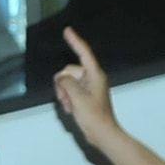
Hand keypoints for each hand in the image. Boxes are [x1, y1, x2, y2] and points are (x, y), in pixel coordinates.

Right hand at [53, 26, 122, 150]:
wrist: (102, 134)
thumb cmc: (96, 118)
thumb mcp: (77, 97)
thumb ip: (66, 82)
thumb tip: (61, 78)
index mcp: (95, 75)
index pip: (83, 52)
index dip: (75, 41)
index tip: (68, 31)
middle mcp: (92, 79)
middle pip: (69, 71)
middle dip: (63, 84)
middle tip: (66, 99)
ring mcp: (89, 88)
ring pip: (67, 82)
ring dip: (65, 94)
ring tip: (71, 106)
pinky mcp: (85, 96)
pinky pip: (70, 91)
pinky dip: (67, 99)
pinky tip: (72, 109)